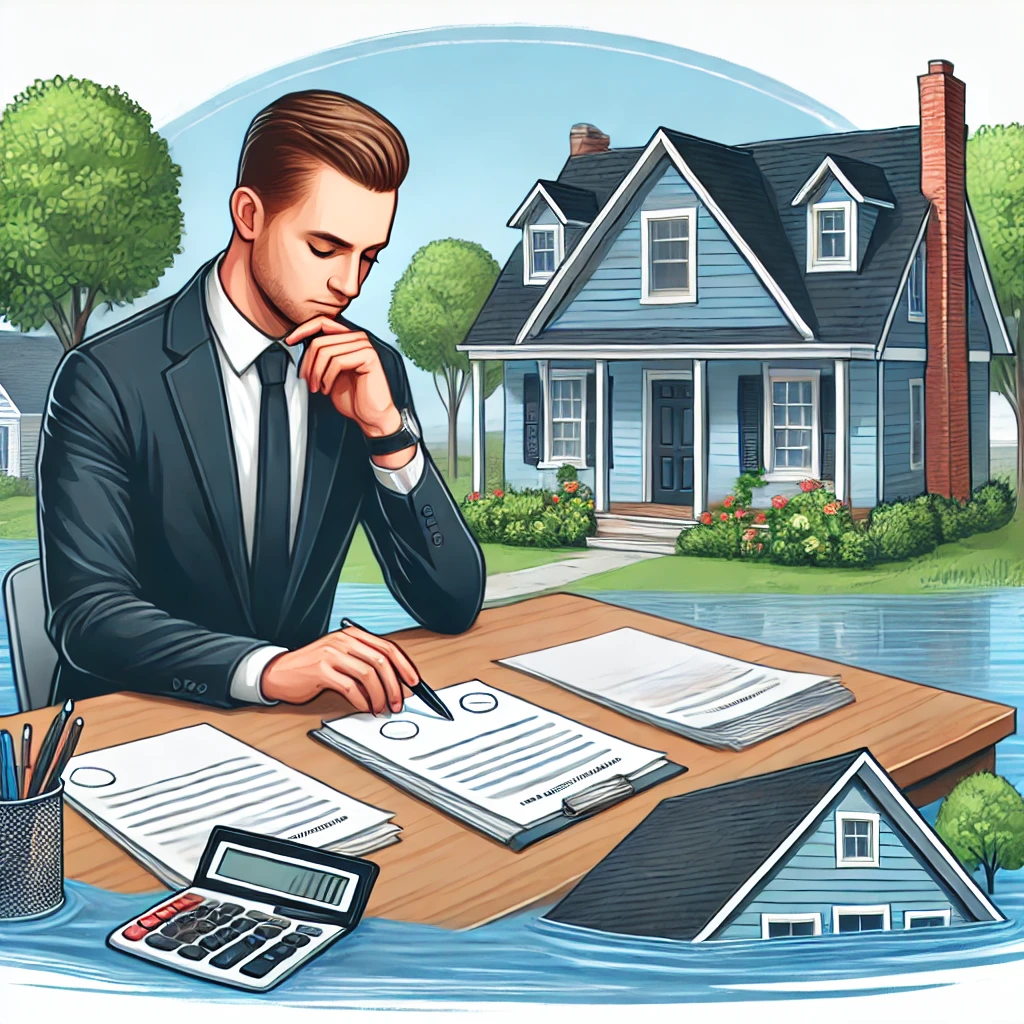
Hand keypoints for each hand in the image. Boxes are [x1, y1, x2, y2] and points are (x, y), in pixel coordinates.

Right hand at [260, 625, 420, 713]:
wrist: (280, 672)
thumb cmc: (313, 667)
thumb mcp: (342, 657)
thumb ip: (365, 663)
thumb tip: (395, 683)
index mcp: (353, 635)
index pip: (388, 648)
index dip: (404, 666)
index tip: (414, 683)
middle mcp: (344, 641)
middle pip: (381, 662)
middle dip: (394, 686)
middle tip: (397, 703)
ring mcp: (332, 654)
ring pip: (368, 675)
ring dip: (379, 696)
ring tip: (380, 708)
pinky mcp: (321, 670)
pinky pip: (350, 687)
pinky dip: (361, 701)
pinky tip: (363, 707)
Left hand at [284, 317, 401, 437]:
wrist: (371, 416)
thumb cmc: (353, 397)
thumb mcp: (329, 373)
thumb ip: (320, 356)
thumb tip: (298, 344)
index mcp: (349, 338)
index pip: (322, 322)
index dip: (303, 329)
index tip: (289, 341)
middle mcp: (358, 338)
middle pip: (320, 341)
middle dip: (308, 364)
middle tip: (307, 381)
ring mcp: (365, 346)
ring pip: (326, 352)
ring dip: (316, 373)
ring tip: (317, 387)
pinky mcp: (369, 356)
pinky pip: (338, 361)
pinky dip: (327, 377)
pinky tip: (328, 388)